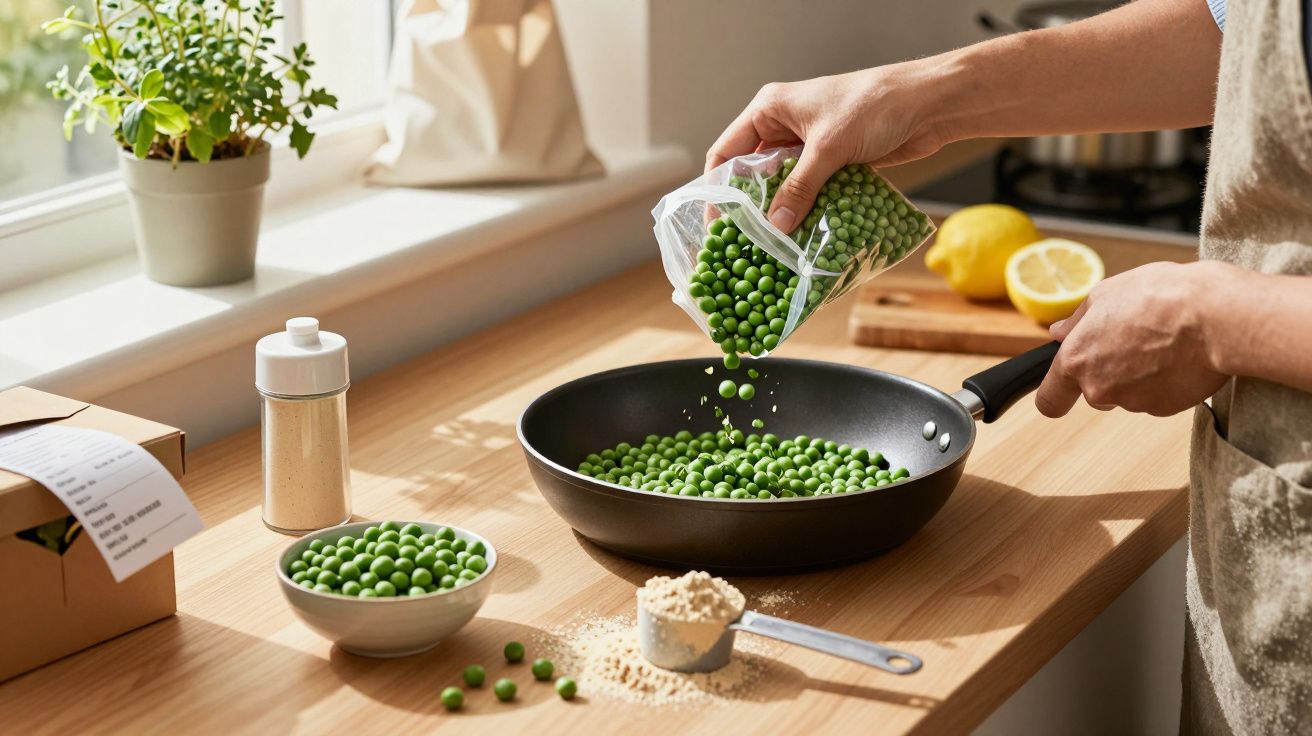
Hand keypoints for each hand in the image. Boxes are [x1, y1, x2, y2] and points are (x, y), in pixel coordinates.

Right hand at [705, 63, 946, 232]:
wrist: (929, 104)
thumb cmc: (874, 105)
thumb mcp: (828, 147)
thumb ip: (800, 187)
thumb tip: (776, 226)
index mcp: (770, 109)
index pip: (727, 151)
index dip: (718, 188)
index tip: (717, 223)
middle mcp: (785, 125)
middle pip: (754, 173)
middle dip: (751, 206)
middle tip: (746, 242)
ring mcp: (810, 145)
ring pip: (784, 185)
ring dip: (783, 212)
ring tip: (774, 247)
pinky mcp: (834, 161)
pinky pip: (811, 191)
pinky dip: (808, 211)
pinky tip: (806, 236)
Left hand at [1035, 261, 1233, 417]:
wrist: (1216, 316)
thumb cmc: (1161, 297)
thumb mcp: (1107, 293)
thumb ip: (1078, 320)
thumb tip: (1059, 333)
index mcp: (1077, 360)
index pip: (1049, 400)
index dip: (1055, 396)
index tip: (1061, 393)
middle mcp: (1099, 388)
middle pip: (1095, 391)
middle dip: (1109, 371)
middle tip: (1134, 339)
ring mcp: (1133, 402)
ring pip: (1129, 392)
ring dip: (1140, 373)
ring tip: (1163, 340)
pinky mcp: (1166, 409)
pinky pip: (1158, 396)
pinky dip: (1166, 381)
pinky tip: (1180, 355)